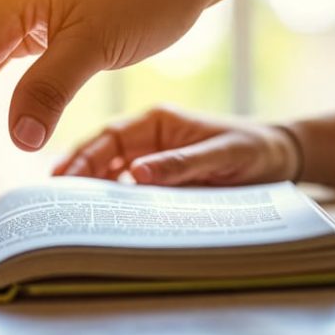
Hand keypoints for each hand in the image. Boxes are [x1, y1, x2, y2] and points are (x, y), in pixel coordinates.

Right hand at [53, 105, 300, 185]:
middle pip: (102, 153)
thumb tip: (139, 173)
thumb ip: (182, 163)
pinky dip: (113, 197)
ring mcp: (151, 155)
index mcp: (157, 121)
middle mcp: (148, 136)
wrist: (278, 159)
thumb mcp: (223, 155)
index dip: (85, 155)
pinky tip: (101, 214)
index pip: (110, 136)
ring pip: (110, 170)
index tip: (65, 177)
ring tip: (70, 209)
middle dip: (77, 172)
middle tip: (56, 197)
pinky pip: (128, 186)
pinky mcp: (158, 175)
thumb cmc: (253, 150)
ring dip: (91, 187)